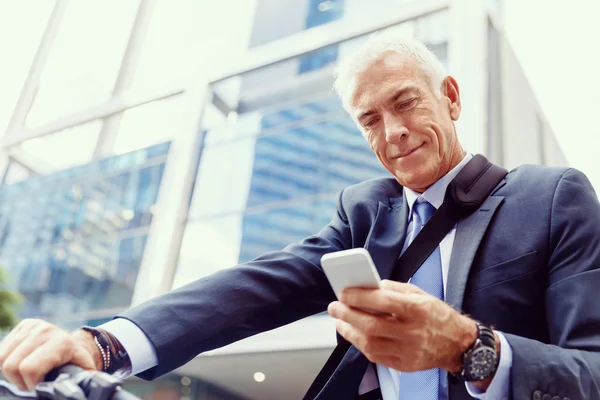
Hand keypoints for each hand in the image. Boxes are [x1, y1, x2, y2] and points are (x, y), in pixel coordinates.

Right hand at [0, 319, 101, 390]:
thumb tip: (74, 391)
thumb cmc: (76, 363)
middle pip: (12, 365)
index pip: (30, 369)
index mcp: (62, 343)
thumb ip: (77, 381)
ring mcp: (33, 326)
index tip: (40, 388)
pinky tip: (21, 364)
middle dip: (20, 380)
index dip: (31, 384)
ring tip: (27, 374)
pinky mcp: (23, 325)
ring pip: (2, 358)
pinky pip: (1, 350)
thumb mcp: (82, 372)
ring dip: (11, 372)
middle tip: (32, 382)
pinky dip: (7, 362)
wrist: (75, 344)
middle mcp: (45, 330)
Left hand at [327, 280, 477, 372]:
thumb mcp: (420, 294)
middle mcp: (413, 332)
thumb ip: (394, 289)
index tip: (344, 293)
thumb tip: (368, 285)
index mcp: (418, 309)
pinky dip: (361, 344)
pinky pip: (376, 356)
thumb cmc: (436, 315)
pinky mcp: (404, 365)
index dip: (359, 297)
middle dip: (347, 315)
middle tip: (334, 307)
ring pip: (370, 344)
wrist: (457, 344)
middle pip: (372, 325)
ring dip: (349, 332)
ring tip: (340, 321)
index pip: (383, 301)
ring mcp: (409, 351)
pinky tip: (354, 334)